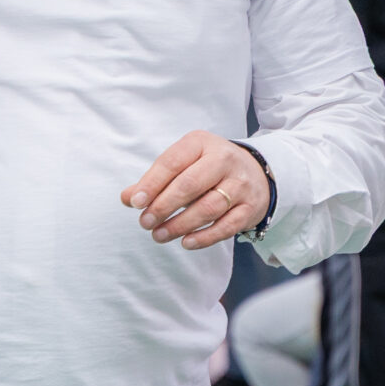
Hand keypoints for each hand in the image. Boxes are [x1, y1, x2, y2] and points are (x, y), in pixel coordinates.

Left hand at [123, 132, 270, 249]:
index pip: (172, 162)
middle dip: (164, 206)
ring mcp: (240, 184)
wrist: (256, 173)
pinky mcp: (250, 207)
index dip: (151, 184)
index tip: (136, 203)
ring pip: (208, 207)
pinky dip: (205, 237)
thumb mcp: (183, 164)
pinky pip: (227, 226)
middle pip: (190, 184)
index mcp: (201, 143)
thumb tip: (128, 198)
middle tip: (145, 223)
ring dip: (180, 225)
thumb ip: (155, 181)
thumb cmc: (208, 169)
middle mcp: (224, 159)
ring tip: (159, 235)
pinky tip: (186, 243)